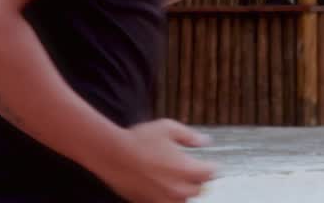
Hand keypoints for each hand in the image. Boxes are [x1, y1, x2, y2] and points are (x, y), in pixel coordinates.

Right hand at [96, 119, 214, 202]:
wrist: (112, 154)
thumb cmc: (140, 139)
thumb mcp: (169, 128)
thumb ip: (190, 136)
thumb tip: (205, 141)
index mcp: (186, 170)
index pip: (210, 174)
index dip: (211, 167)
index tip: (209, 163)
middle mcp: (177, 188)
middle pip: (199, 190)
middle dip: (198, 180)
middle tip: (192, 171)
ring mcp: (161, 198)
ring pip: (182, 200)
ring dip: (183, 191)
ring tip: (176, 180)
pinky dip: (166, 197)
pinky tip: (161, 186)